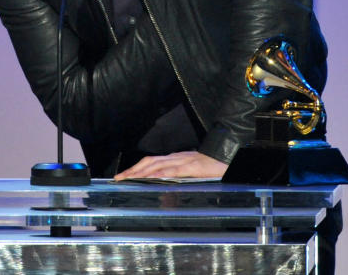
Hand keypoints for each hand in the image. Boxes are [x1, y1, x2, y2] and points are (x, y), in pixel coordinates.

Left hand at [112, 150, 227, 180]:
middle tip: (118, 178)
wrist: (229, 154)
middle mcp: (176, 157)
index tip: (124, 175)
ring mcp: (183, 160)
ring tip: (128, 179)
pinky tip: (152, 178)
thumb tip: (168, 194)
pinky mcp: (192, 166)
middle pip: (149, 162)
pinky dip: (161, 174)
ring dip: (141, 172)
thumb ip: (180, 179)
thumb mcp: (193, 172)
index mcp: (175, 158)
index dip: (136, 168)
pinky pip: (173, 170)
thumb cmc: (213, 164)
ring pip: (157, 164)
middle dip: (132, 170)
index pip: (151, 162)